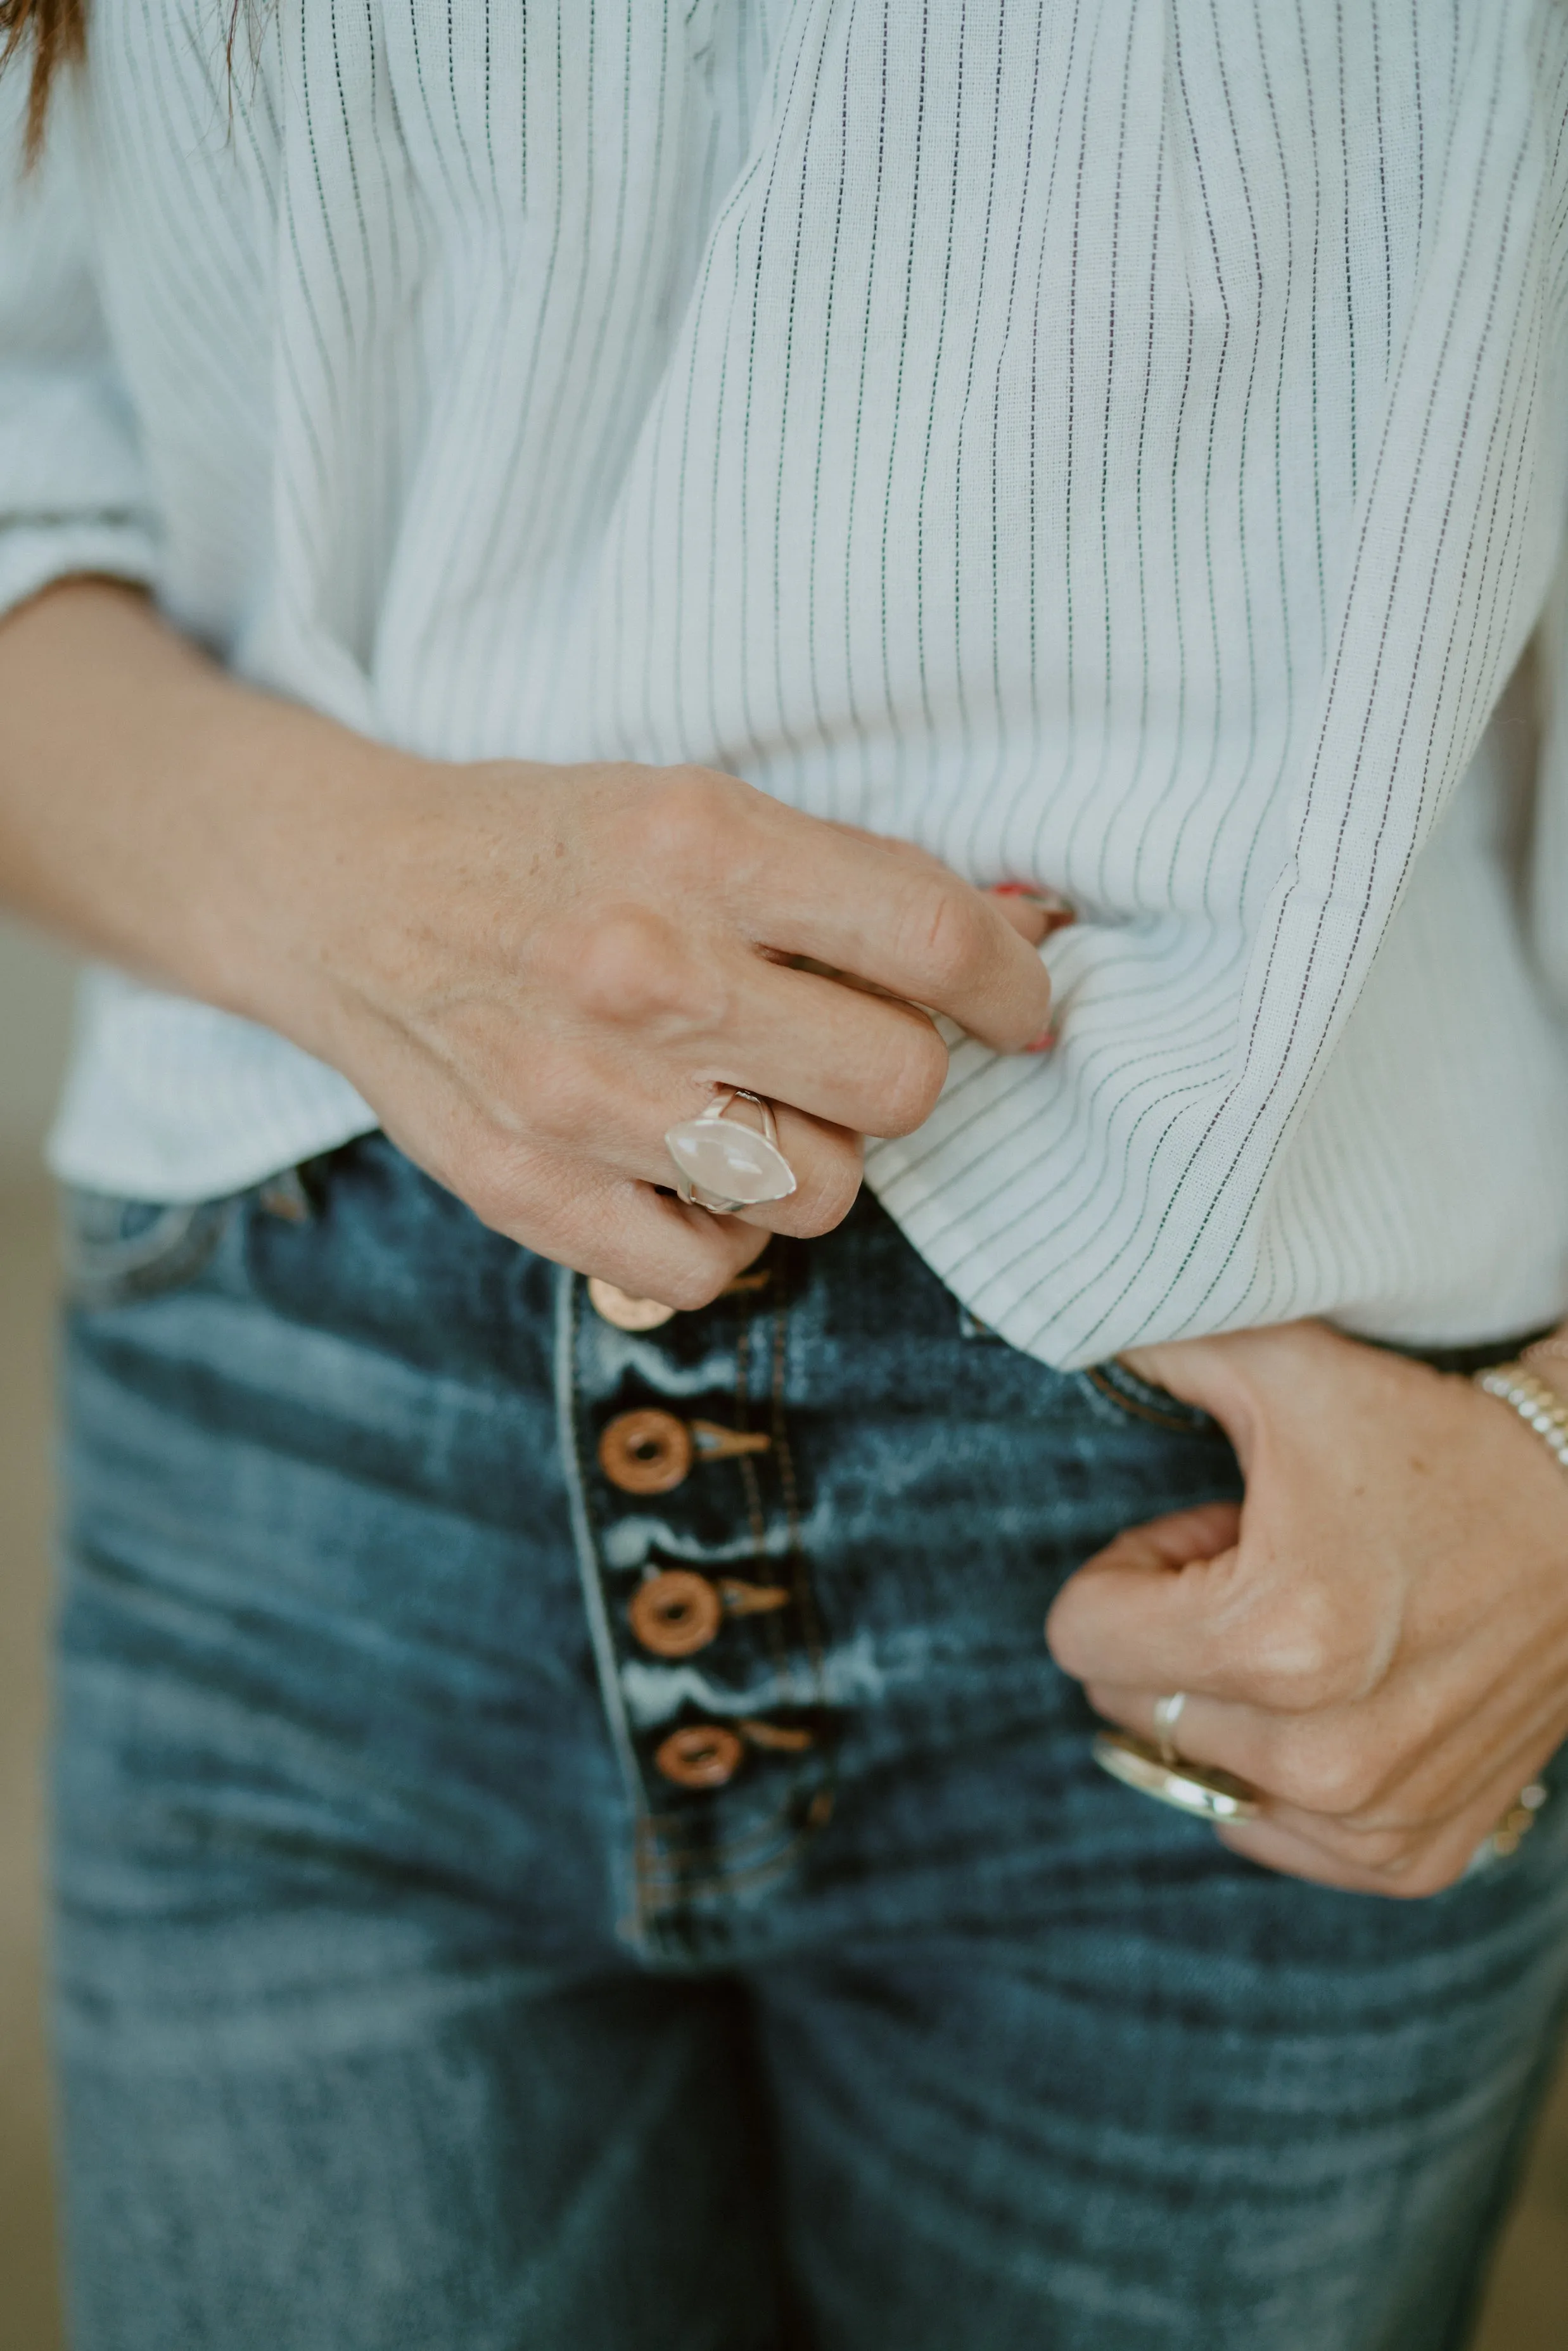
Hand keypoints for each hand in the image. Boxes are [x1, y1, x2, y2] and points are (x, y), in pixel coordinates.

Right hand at [270, 757, 1053, 1307]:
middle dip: (901, 1073)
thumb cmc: (546, 850)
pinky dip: (723, 1237)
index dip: (1011, 986)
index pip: (933, 941)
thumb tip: (1025, 935)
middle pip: (897, 1085)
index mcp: (702, 846)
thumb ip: (851, 879)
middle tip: (847, 1049)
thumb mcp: (695, 807)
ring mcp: (583, 1094)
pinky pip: (708, 1271)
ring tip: (754, 1104)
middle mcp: (649, 972)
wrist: (348, 895)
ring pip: (819, 1193)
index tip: (1015, 1007)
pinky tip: (690, 1171)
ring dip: (814, 1157)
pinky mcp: (527, 1189)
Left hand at [1046, 1321, 1567, 1894]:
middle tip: (1268, 1571)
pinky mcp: (1414, 1855)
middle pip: (1131, 1707)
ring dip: (1232, 1701)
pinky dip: (1289, 1774)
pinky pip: (1280, 1837)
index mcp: (1272, 1640)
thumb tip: (1063, 1304)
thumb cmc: (1434, 1444)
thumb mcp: (1287, 1370)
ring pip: (1198, 1772)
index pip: (1080, 1637)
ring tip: (1315, 1627)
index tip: (1208, 1533)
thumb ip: (1159, 1342)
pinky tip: (1346, 1701)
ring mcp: (1371, 1818)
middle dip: (1176, 1634)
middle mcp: (1322, 1755)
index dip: (1133, 1570)